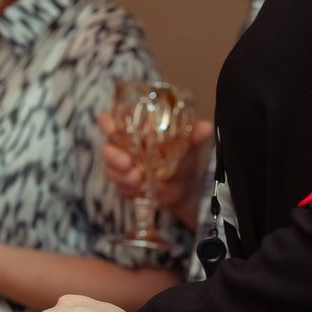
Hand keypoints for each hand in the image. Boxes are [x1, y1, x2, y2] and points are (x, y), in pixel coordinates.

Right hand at [96, 111, 212, 224]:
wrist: (184, 188)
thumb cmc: (181, 158)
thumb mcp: (188, 147)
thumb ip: (194, 137)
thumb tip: (206, 127)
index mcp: (133, 130)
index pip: (110, 120)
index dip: (106, 122)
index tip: (112, 127)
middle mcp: (123, 147)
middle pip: (106, 146)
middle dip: (112, 155)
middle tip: (127, 163)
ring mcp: (121, 168)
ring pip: (110, 169)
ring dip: (120, 175)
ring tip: (137, 179)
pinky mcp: (125, 186)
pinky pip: (119, 188)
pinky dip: (128, 189)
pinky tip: (139, 190)